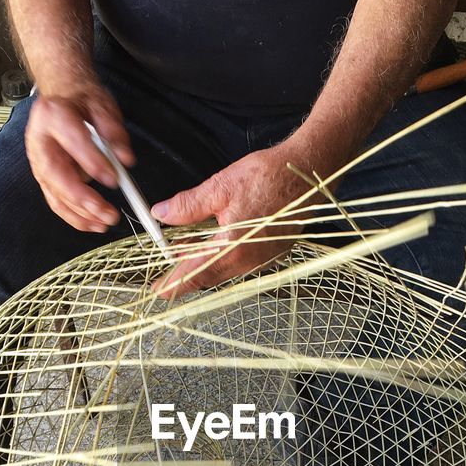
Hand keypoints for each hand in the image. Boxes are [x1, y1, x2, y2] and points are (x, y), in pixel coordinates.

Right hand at [24, 78, 134, 231]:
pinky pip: (57, 203)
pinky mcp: (45, 180)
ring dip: (81, 214)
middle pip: (56, 175)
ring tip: (106, 223)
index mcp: (53, 115)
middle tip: (108, 212)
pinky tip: (93, 225)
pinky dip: (75, 218)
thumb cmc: (82, 104)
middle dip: (82, 198)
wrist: (63, 102)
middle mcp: (40, 141)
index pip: (72, 140)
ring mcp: (39, 163)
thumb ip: (114, 131)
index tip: (114, 179)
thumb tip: (125, 159)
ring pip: (55, 194)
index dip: (91, 161)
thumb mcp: (102, 106)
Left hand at [149, 143, 322, 298]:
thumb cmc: (268, 177)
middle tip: (169, 257)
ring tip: (188, 244)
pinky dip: (224, 256)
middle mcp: (249, 261)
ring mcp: (263, 260)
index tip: (159, 291)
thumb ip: (188, 206)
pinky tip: (216, 239)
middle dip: (187, 269)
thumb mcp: (220, 187)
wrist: (306, 174)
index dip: (175, 284)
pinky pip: (241, 264)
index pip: (195, 273)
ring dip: (205, 261)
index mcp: (233, 248)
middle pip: (209, 275)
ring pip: (224, 270)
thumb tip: (162, 214)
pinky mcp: (273, 254)